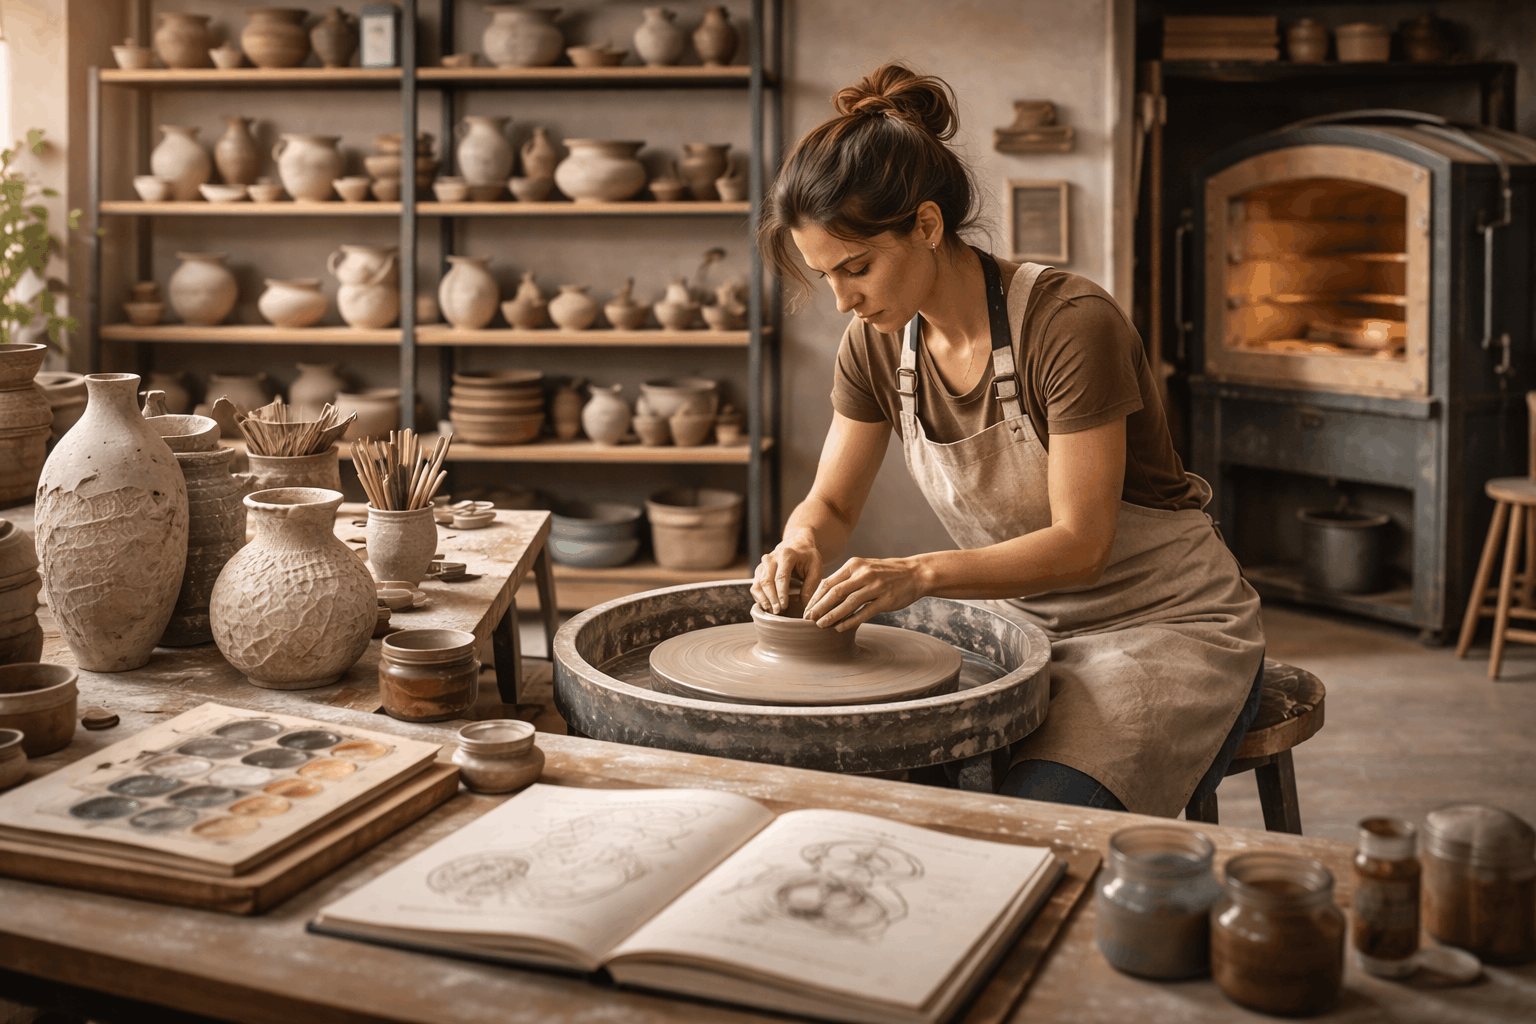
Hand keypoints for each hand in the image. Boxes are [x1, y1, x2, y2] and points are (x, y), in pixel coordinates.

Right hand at [751, 530, 823, 613]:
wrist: (796, 544)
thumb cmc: (807, 557)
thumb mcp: (816, 567)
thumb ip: (811, 585)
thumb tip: (804, 605)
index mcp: (786, 554)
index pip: (781, 576)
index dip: (781, 593)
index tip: (784, 606)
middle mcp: (771, 558)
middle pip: (767, 581)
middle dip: (771, 599)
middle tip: (778, 612)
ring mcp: (763, 565)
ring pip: (758, 584)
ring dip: (764, 600)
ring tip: (773, 612)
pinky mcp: (759, 572)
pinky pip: (755, 587)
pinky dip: (759, 598)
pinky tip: (768, 606)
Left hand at [802, 556, 928, 630]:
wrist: (915, 573)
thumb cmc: (885, 573)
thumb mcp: (864, 568)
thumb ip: (845, 578)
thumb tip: (823, 594)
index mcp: (854, 565)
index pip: (828, 582)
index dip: (815, 598)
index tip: (806, 609)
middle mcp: (863, 574)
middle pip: (835, 592)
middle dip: (819, 608)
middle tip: (808, 620)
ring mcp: (875, 587)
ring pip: (848, 603)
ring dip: (832, 616)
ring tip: (820, 625)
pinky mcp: (886, 600)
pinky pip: (864, 612)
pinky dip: (850, 621)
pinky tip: (840, 628)